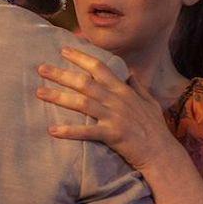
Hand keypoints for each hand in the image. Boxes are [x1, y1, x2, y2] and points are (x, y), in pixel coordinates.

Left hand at [36, 47, 178, 171]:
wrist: (162, 153)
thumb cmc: (155, 128)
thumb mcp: (149, 101)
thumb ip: (137, 86)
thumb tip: (129, 73)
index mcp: (123, 89)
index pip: (99, 67)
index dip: (80, 57)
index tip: (64, 50)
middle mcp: (117, 99)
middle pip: (84, 82)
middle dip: (61, 74)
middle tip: (41, 68)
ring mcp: (114, 116)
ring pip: (82, 103)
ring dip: (59, 97)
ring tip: (40, 93)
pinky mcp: (112, 135)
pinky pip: (87, 132)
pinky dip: (69, 131)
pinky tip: (52, 131)